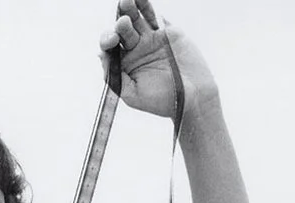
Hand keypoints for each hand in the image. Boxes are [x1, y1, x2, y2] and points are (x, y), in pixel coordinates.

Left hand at [99, 0, 217, 119]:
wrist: (194, 98)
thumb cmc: (162, 101)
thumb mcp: (133, 95)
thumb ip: (115, 78)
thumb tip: (101, 55)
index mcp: (123, 62)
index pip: (109, 46)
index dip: (107, 40)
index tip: (112, 41)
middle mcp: (134, 48)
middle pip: (121, 29)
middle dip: (119, 24)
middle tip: (123, 22)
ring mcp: (150, 38)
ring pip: (135, 18)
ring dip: (128, 9)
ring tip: (126, 0)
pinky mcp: (166, 31)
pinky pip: (153, 16)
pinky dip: (146, 6)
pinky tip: (141, 0)